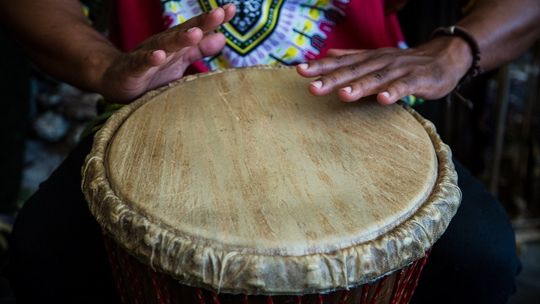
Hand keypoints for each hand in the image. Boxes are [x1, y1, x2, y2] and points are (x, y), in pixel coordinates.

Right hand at [99, 4, 235, 102]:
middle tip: (219, 13)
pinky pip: (141, 64)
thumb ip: (199, 49)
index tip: (232, 9)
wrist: (116, 79)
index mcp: (176, 43)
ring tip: (195, 33)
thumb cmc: (152, 70)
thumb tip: (223, 37)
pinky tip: (158, 55)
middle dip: (201, 23)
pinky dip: (149, 59)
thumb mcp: (179, 59)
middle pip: (184, 32)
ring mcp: (147, 55)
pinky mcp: (133, 70)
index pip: (197, 28)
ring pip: (165, 45)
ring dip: (180, 38)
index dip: (213, 20)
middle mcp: (163, 44)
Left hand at [296, 37, 472, 104]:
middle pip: (354, 71)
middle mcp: (380, 62)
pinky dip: (394, 92)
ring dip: (359, 86)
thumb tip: (328, 54)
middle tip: (313, 88)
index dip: (321, 66)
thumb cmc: (405, 63)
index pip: (341, 62)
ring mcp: (399, 70)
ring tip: (342, 95)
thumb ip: (353, 57)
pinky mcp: (418, 79)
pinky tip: (383, 100)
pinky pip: (404, 86)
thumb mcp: (377, 58)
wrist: (444, 57)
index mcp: (369, 58)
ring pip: (376, 78)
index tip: (300, 71)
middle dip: (332, 79)